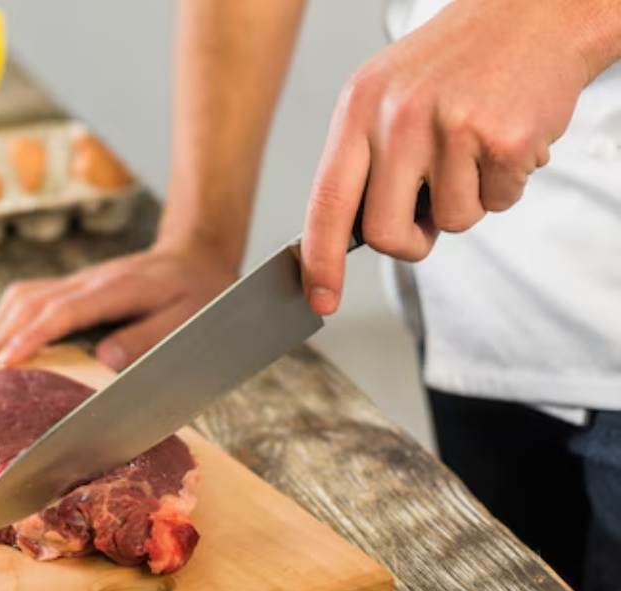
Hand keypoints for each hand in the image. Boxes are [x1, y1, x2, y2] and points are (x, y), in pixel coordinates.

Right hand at [0, 238, 237, 369]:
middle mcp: (89, 280)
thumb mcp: (188, 319)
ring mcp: (77, 280)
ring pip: (22, 295)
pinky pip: (27, 297)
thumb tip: (103, 357)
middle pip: (30, 300)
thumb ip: (148, 338)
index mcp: (117, 289)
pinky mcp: (72, 285)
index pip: (64, 311)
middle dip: (0, 334)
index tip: (5, 361)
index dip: (32, 335)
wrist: (196, 254)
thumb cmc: (199, 294)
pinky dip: (5, 320)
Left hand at [302, 0, 615, 314]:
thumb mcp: (388, 95)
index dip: (319, 260)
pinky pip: (500, 202)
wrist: (534, 13)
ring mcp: (450, 128)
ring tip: (478, 148)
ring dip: (471, 199)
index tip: (319, 298)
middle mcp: (397, 118)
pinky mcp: (503, 139)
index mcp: (359, 108)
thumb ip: (367, 160)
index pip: (326, 201)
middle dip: (410, 241)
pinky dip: (509, 183)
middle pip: (383, 232)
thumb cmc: (457, 61)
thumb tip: (353, 235)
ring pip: (453, 221)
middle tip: (431, 215)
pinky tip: (508, 139)